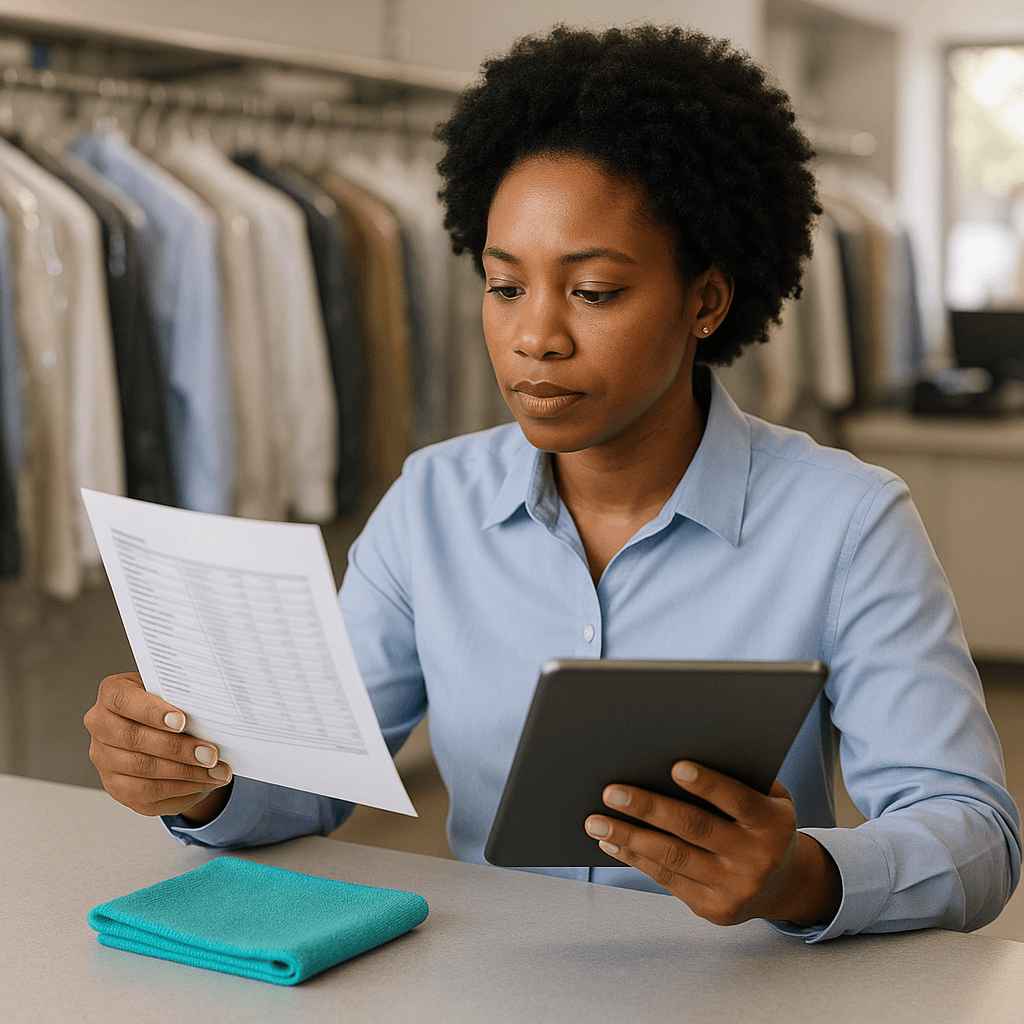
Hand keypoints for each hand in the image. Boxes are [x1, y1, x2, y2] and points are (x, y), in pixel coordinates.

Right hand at [83, 672, 232, 818]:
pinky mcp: (116, 786)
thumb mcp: (175, 694)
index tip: (182, 721)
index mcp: (112, 694)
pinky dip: (181, 788)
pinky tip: (204, 781)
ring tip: (215, 770)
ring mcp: (105, 759)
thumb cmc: (171, 707)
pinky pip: (148, 792)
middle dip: (177, 748)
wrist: (165, 733)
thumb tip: (212, 709)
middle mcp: (101, 726)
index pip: (122, 699)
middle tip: (210, 754)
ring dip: (185, 772)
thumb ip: (183, 697)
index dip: (151, 711)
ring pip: (142, 769)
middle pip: (133, 739)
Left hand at [583, 761, 840, 926]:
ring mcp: (734, 888)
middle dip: (649, 809)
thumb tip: (679, 747)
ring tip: (595, 820)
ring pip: (673, 858)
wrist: (783, 884)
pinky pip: (667, 879)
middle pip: (695, 829)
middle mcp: (757, 859)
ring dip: (629, 837)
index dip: (708, 785)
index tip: (675, 767)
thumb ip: (737, 777)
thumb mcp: (767, 797)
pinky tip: (612, 841)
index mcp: (773, 823)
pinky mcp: (713, 909)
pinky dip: (635, 858)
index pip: (738, 800)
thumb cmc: (761, 821)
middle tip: (611, 792)